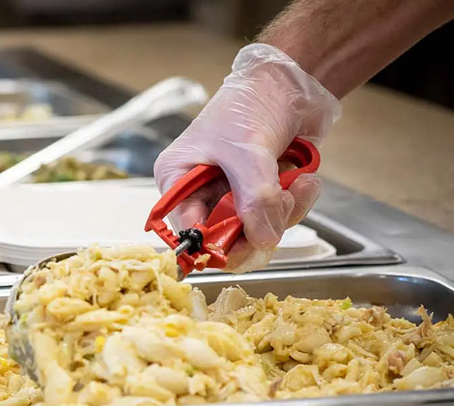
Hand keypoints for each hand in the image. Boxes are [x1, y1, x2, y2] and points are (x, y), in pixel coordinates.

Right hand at [154, 43, 340, 271]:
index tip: (243, 242)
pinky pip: (278, 219)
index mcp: (178, 179)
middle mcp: (201, 193)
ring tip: (297, 184)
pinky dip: (297, 203)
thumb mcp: (246, 150)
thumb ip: (254, 197)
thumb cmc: (250, 103)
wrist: (290, 84)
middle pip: (222, 240)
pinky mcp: (261, 196)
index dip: (214, 243)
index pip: (187, 230)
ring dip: (284, 212)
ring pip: (255, 233)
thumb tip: (262, 239)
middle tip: (278, 209)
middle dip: (256, 229)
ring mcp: (232, 197)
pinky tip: (305, 180)